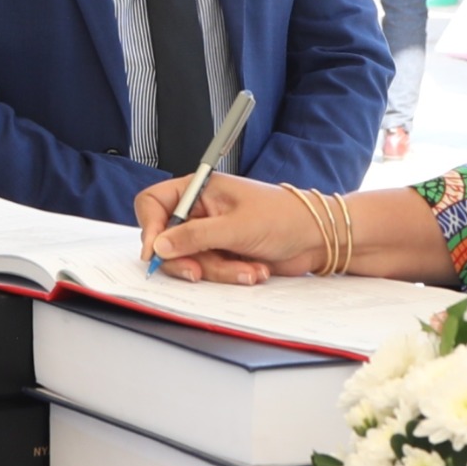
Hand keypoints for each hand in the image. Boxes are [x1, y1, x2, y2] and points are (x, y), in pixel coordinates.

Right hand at [136, 171, 324, 285]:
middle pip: (167, 239)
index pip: (154, 202)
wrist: (317, 238)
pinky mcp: (223, 255)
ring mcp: (211, 235)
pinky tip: (254, 270)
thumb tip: (159, 245)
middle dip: (186, 259)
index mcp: (200, 190)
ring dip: (218, 271)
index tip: (154, 252)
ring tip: (248, 269)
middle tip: (197, 273)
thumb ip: (194, 237)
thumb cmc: (284, 217)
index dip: (149, 227)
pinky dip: (230, 275)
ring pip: (191, 261)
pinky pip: (210, 272)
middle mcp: (201, 211)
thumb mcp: (235, 227)